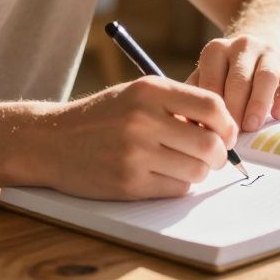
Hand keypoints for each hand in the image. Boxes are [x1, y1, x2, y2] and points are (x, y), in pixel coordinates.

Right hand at [37, 76, 238, 199]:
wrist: (51, 141)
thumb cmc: (101, 117)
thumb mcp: (136, 94)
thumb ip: (176, 104)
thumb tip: (223, 128)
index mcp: (149, 90)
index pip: (212, 106)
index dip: (227, 124)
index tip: (226, 133)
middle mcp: (144, 119)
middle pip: (209, 144)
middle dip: (219, 155)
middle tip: (213, 156)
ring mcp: (135, 153)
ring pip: (196, 171)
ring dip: (198, 171)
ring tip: (182, 164)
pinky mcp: (129, 182)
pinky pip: (176, 188)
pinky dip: (178, 184)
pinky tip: (163, 174)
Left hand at [187, 35, 279, 132]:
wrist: (260, 54)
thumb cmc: (225, 78)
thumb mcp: (207, 79)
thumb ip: (196, 98)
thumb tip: (185, 126)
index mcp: (216, 50)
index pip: (211, 78)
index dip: (211, 108)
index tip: (210, 132)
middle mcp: (243, 45)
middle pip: (239, 78)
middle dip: (234, 108)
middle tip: (231, 134)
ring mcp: (270, 51)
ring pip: (266, 77)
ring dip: (258, 104)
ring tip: (252, 126)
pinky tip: (279, 115)